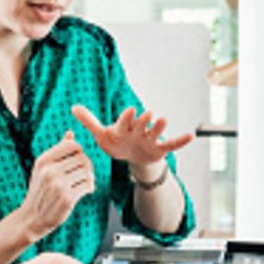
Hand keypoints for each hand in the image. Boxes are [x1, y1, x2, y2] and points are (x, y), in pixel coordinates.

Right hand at [15, 132, 94, 241]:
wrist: (32, 218)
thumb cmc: (40, 191)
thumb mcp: (43, 169)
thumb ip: (58, 151)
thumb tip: (70, 133)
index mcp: (43, 161)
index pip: (72, 145)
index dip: (79, 151)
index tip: (77, 161)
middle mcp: (50, 171)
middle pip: (82, 158)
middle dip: (87, 166)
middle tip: (84, 174)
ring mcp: (58, 185)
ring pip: (87, 172)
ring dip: (89, 177)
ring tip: (84, 183)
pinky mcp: (67, 198)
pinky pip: (88, 185)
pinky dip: (89, 187)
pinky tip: (84, 191)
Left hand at [71, 105, 192, 174]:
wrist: (129, 156)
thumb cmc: (115, 142)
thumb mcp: (101, 134)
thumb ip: (89, 121)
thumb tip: (73, 107)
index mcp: (124, 127)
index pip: (124, 121)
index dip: (126, 117)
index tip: (129, 110)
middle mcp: (138, 131)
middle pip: (141, 124)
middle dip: (143, 120)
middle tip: (147, 114)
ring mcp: (149, 139)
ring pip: (155, 132)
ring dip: (159, 127)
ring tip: (163, 120)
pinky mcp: (159, 149)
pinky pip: (171, 145)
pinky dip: (180, 141)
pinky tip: (190, 136)